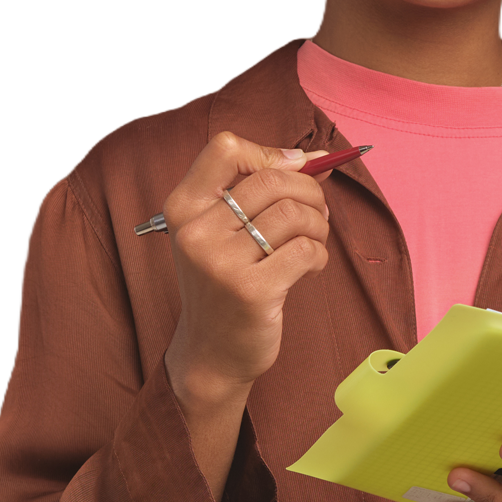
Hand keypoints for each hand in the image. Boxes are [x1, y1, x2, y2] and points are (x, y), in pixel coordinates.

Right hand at [162, 131, 331, 411]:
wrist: (210, 354)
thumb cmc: (225, 283)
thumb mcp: (225, 232)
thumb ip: (261, 192)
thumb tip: (318, 159)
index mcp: (183, 207)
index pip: (226, 148)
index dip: (270, 154)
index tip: (294, 172)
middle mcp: (195, 231)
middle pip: (270, 179)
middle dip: (309, 191)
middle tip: (317, 213)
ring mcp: (220, 262)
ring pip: (293, 213)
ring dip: (318, 224)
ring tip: (313, 242)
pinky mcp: (251, 291)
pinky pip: (305, 249)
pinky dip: (319, 255)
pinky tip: (310, 267)